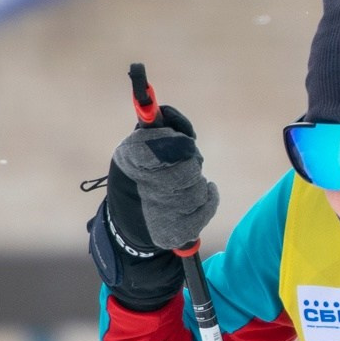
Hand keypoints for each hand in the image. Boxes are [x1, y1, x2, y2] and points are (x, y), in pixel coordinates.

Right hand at [87, 105, 216, 309]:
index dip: (177, 138)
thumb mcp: (135, 149)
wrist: (129, 228)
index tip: (183, 140)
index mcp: (130, 160)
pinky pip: (208, 203)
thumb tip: (161, 110)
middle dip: (189, 160)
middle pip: (189, 162)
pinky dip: (209, 195)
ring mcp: (163, 212)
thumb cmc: (136, 179)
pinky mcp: (178, 230)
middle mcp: (145, 187)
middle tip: (182, 162)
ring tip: (181, 185)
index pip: (165, 141)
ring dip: (195, 180)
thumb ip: (153, 128)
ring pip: (198, 184)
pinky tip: (203, 192)